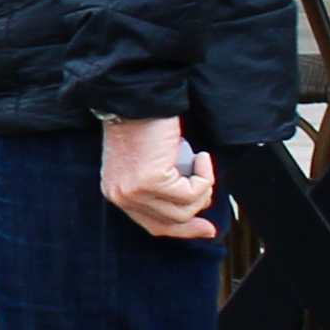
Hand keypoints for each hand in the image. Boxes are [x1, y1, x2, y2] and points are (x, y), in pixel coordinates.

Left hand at [100, 115, 217, 241]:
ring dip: (202, 188)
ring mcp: (135, 191)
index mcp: (118, 193)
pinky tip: (200, 157)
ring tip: (199, 162)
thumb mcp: (147, 163)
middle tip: (211, 194)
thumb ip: (160, 187)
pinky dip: (204, 176)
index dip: (182, 230)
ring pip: (185, 209)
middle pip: (171, 222)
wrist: (139, 99)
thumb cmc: (145, 124)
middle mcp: (122, 196)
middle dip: (198, 210)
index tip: (206, 229)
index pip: (154, 225)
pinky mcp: (152, 180)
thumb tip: (191, 209)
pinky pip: (192, 192)